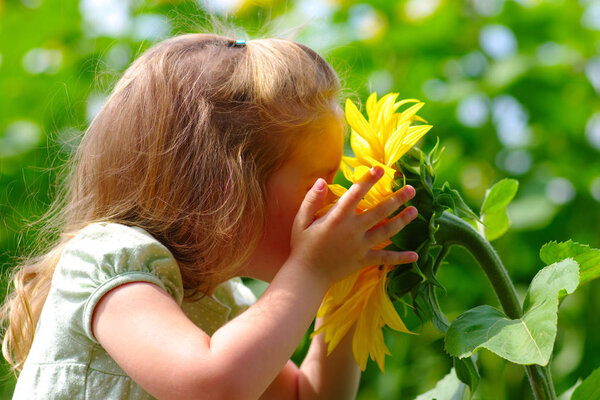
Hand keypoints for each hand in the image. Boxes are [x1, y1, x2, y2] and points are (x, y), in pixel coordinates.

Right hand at [289, 166, 418, 285]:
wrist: (307, 275)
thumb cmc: (302, 246)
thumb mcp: (301, 220)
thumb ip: (311, 200)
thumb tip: (321, 180)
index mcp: (337, 218)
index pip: (355, 194)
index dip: (368, 180)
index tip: (380, 169)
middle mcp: (353, 230)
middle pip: (379, 211)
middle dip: (397, 199)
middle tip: (411, 189)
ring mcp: (360, 246)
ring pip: (386, 231)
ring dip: (402, 220)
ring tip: (415, 211)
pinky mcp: (363, 260)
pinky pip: (385, 259)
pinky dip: (400, 258)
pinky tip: (415, 255)